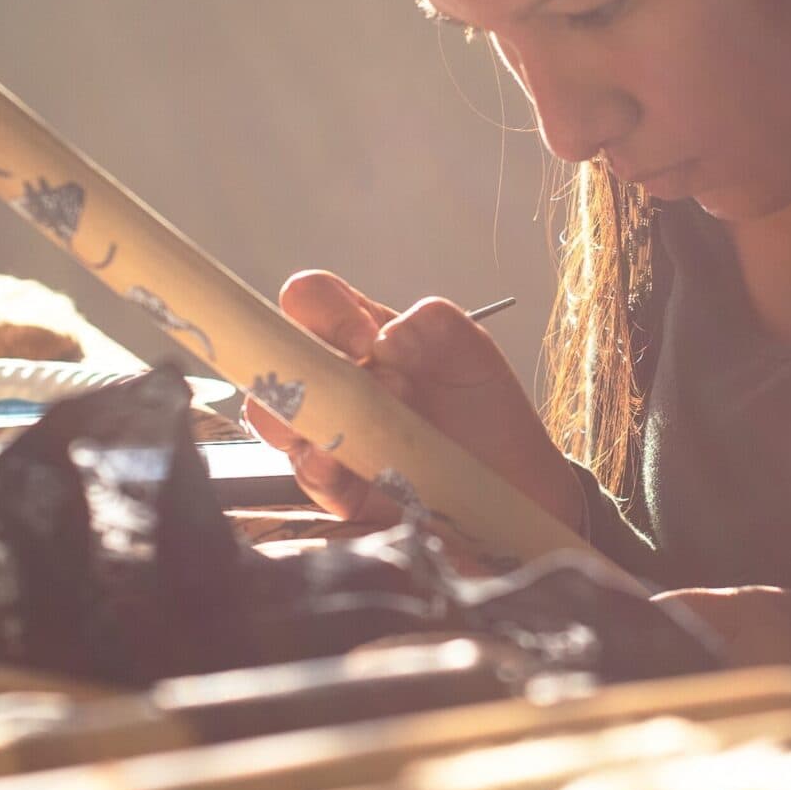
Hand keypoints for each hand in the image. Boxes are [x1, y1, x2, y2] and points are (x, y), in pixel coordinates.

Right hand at [244, 270, 584, 530]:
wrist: (517, 489)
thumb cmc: (488, 413)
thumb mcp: (473, 355)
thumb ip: (436, 326)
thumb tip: (386, 336)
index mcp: (361, 335)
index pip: (310, 300)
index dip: (323, 310)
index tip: (366, 338)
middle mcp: (336, 380)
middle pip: (274, 354)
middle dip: (303, 363)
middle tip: (369, 382)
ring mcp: (330, 433)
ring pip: (273, 415)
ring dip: (305, 414)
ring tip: (357, 425)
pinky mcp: (339, 488)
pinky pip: (308, 473)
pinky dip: (318, 466)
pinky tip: (339, 462)